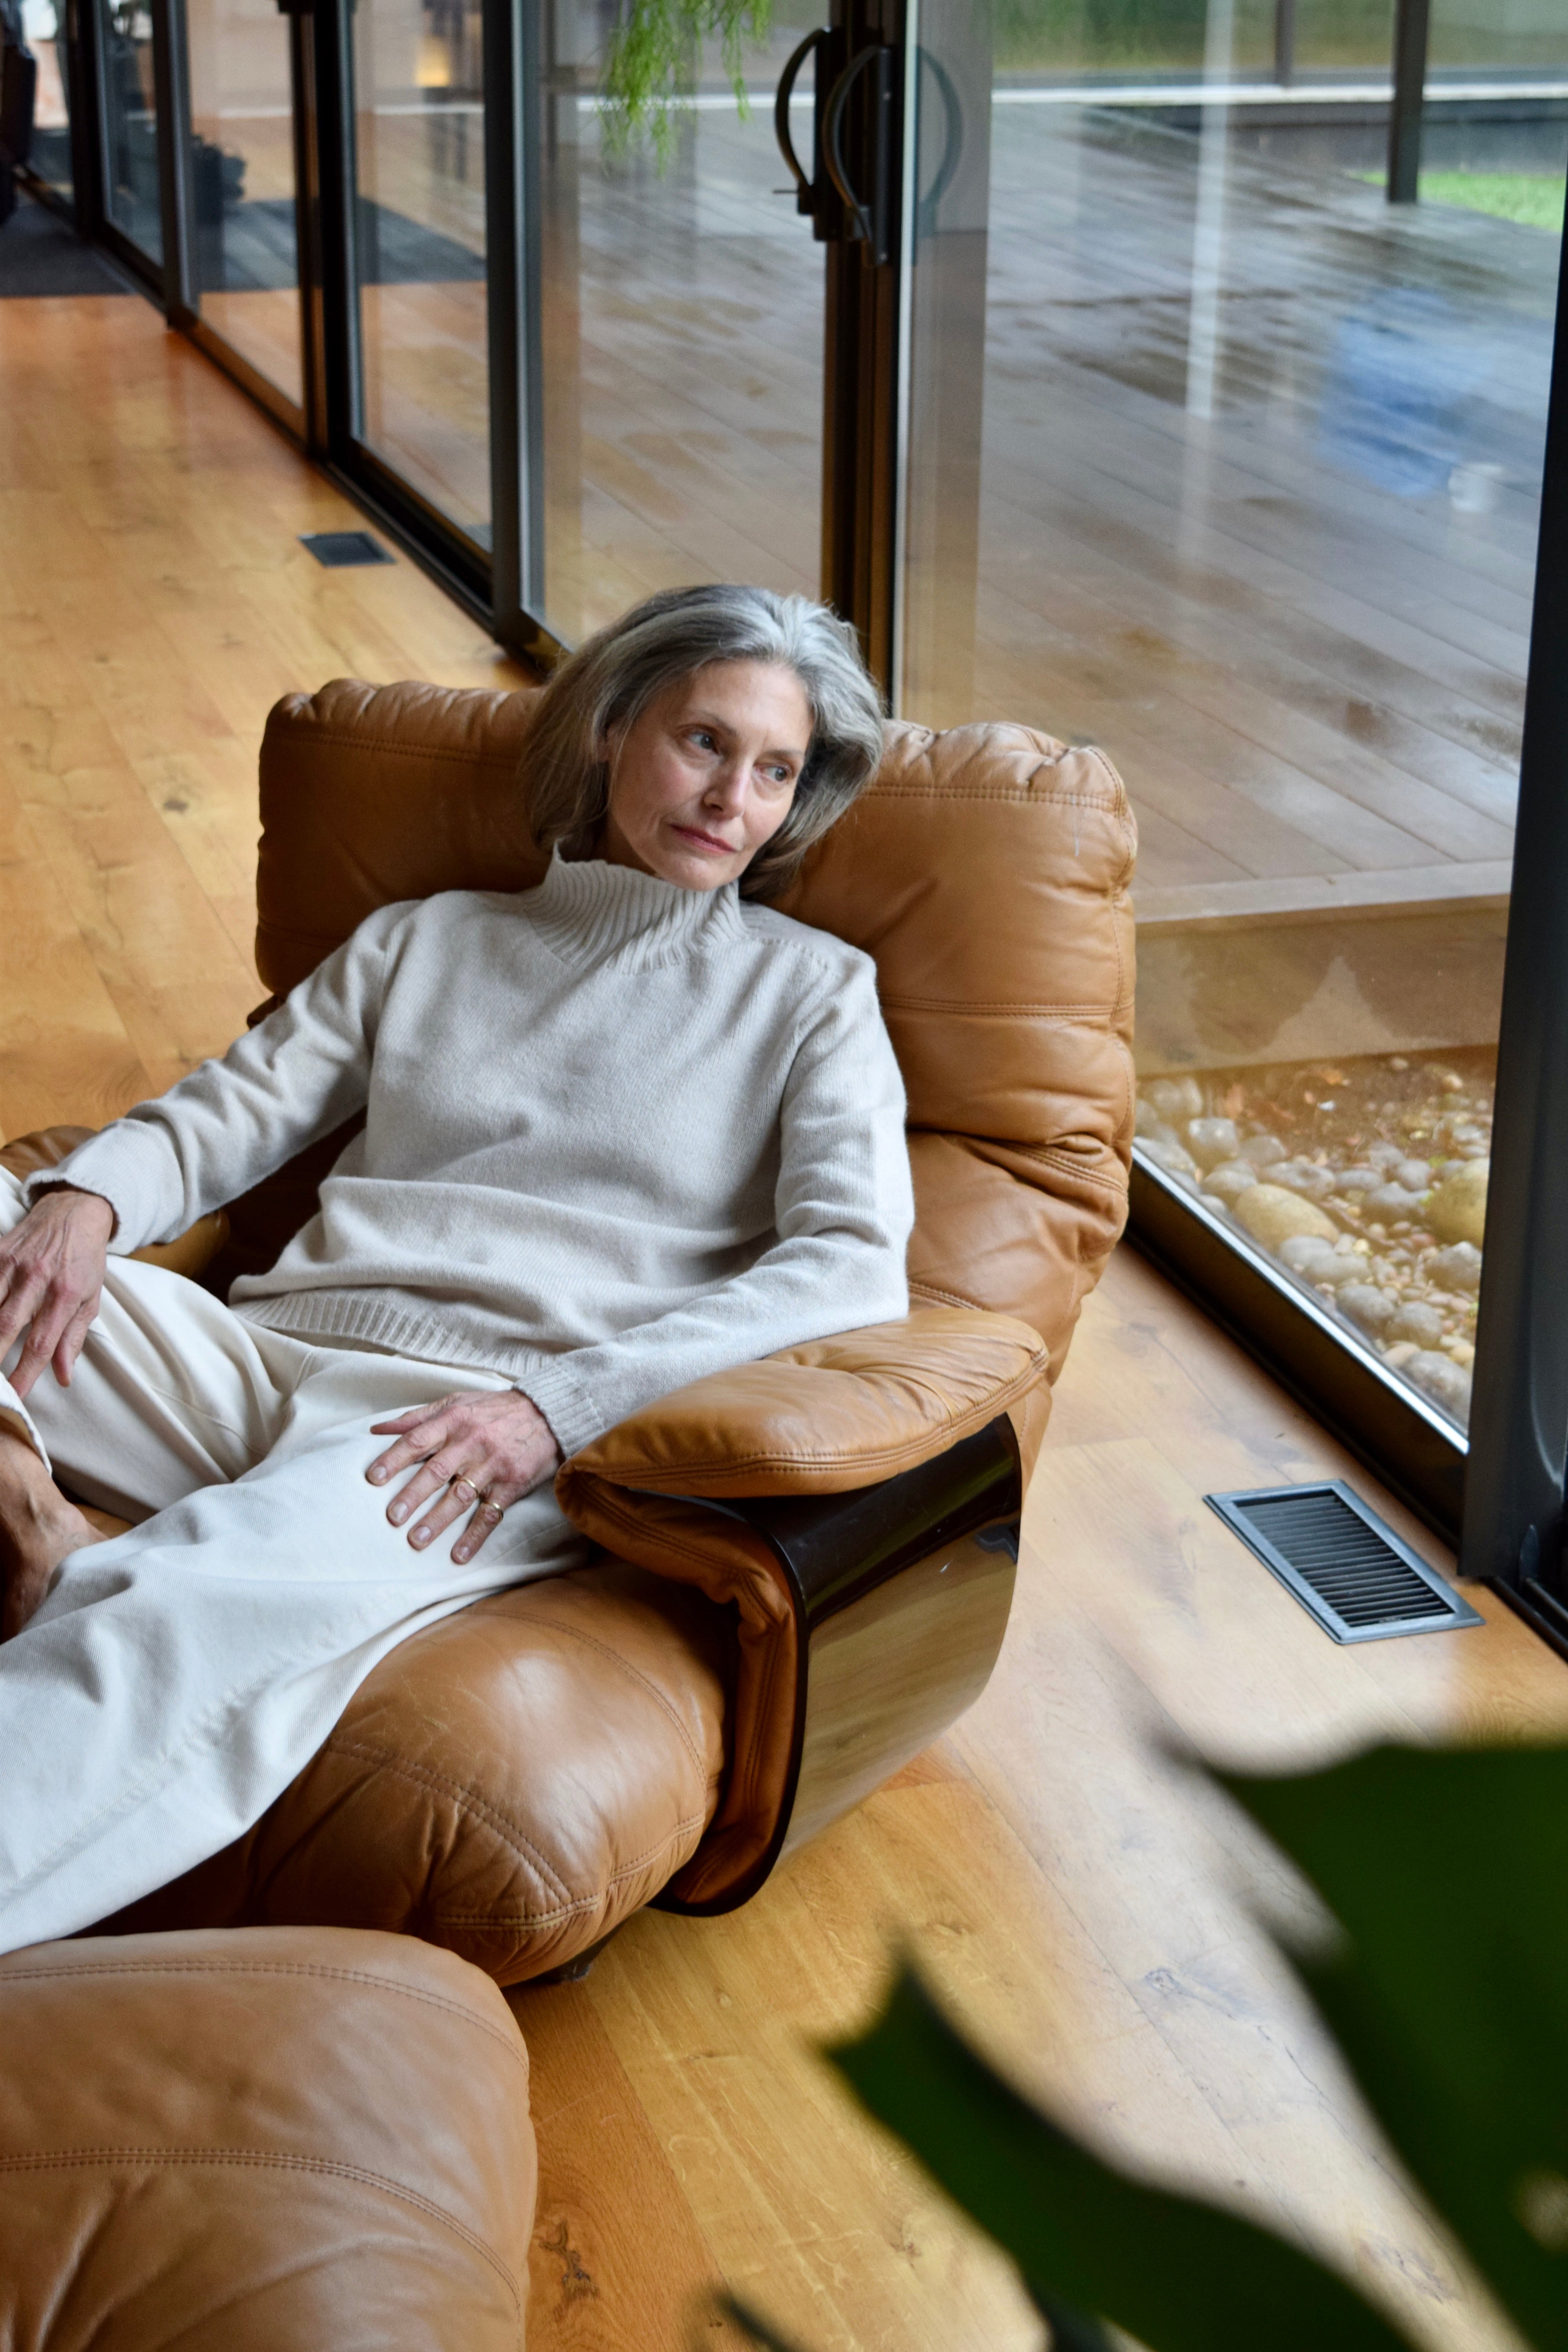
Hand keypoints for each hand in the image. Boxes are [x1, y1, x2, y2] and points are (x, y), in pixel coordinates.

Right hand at [0, 1188, 114, 1398]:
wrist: (76, 1212)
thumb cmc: (85, 1260)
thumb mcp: (90, 1299)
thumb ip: (73, 1339)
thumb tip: (63, 1376)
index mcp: (64, 1295)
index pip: (42, 1344)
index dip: (26, 1374)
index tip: (16, 1397)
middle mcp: (37, 1280)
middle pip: (7, 1326)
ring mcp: (13, 1264)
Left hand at [366, 1388, 562, 1563]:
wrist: (547, 1414)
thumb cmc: (493, 1410)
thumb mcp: (456, 1403)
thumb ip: (416, 1417)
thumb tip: (377, 1430)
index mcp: (454, 1421)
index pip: (417, 1440)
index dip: (394, 1459)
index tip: (373, 1478)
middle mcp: (471, 1443)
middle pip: (437, 1471)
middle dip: (412, 1495)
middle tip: (392, 1516)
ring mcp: (492, 1465)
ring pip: (461, 1495)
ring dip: (438, 1520)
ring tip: (416, 1540)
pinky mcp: (511, 1485)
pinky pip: (491, 1514)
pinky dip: (475, 1536)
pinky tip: (458, 1555)